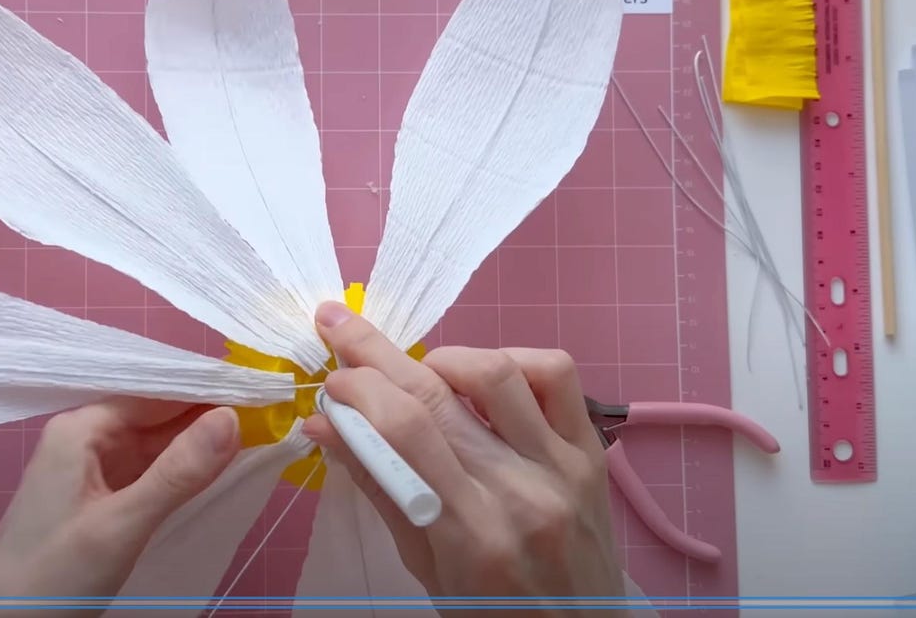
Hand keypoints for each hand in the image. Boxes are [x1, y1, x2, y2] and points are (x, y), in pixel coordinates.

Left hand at [0, 399, 239, 614]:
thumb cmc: (50, 576)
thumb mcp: (121, 525)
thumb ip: (177, 473)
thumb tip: (233, 418)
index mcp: (80, 429)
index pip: (156, 391)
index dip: (208, 388)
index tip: (263, 387)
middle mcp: (83, 439)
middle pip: (157, 415)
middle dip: (209, 414)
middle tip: (273, 411)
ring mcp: (89, 471)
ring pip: (155, 445)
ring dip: (199, 443)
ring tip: (259, 434)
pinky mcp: (96, 501)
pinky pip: (146, 473)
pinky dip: (181, 471)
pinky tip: (216, 471)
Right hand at [302, 302, 621, 615]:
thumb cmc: (489, 612)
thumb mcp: (424, 568)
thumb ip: (379, 489)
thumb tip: (324, 424)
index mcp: (468, 534)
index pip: (404, 432)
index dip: (358, 391)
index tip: (329, 378)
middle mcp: (518, 492)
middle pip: (436, 396)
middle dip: (376, 354)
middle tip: (341, 327)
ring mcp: (561, 467)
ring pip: (495, 373)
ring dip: (442, 358)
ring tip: (417, 372)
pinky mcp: (591, 452)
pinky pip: (556, 376)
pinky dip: (512, 359)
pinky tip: (483, 377)